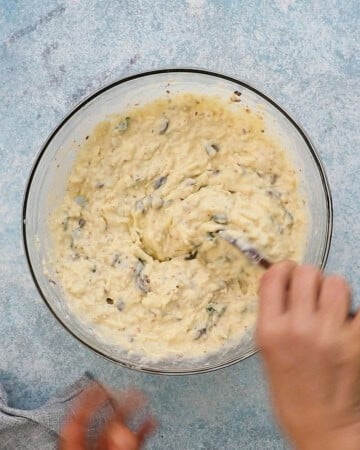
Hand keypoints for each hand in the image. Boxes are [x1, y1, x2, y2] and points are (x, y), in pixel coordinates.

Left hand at [60, 384, 155, 449]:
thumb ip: (112, 446)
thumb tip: (122, 427)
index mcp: (75, 444)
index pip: (77, 415)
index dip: (86, 397)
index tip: (97, 382)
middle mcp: (90, 444)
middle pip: (103, 418)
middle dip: (119, 399)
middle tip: (131, 386)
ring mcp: (104, 449)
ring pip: (119, 428)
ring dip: (133, 411)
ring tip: (144, 397)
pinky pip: (130, 441)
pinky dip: (141, 429)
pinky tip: (151, 419)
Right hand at [256, 261, 359, 449]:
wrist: (321, 426)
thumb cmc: (289, 390)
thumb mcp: (266, 351)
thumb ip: (274, 315)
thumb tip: (286, 284)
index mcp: (270, 331)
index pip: (274, 277)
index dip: (282, 268)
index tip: (288, 273)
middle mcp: (298, 329)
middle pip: (306, 273)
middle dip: (308, 276)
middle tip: (311, 289)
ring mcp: (330, 335)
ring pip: (336, 283)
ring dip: (333, 288)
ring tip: (332, 304)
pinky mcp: (357, 343)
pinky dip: (356, 310)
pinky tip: (349, 318)